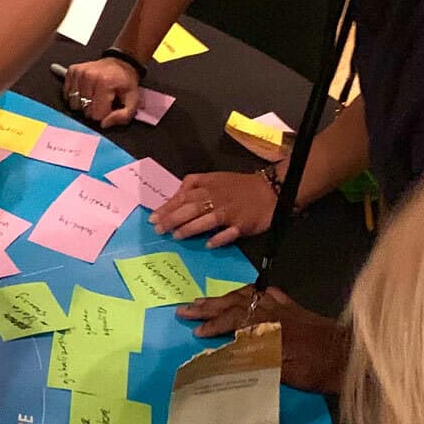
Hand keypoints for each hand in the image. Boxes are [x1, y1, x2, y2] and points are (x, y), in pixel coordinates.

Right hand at [62, 56, 139, 128]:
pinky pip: (67, 95)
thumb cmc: (125, 82)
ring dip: (83, 104)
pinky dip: (75, 96)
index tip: (110, 105)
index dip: (104, 114)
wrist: (120, 62)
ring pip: (74, 104)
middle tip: (102, 100)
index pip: (96, 115)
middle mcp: (89, 76)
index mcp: (105, 83)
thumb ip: (123, 116)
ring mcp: (78, 73)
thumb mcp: (133, 100)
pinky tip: (85, 91)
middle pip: (84, 110)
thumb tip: (104, 124)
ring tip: (93, 96)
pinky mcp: (71, 71)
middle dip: (94, 109)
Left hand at [151, 170, 276, 247]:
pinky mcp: (242, 224)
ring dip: (190, 229)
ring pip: (206, 220)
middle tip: (159, 230)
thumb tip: (174, 198)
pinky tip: (208, 244)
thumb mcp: (215, 178)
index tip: (153, 218)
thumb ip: (194, 186)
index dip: (167, 207)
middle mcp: (217, 198)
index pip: (183, 196)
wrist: (271, 190)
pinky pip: (229, 233)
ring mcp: (230, 212)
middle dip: (172, 219)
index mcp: (209, 185)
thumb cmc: (238, 186)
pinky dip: (218, 239)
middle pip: (191, 208)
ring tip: (177, 236)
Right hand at [173, 285, 349, 393]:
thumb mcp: (287, 374)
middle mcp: (273, 313)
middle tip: (185, 308)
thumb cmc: (319, 370)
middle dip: (208, 307)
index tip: (195, 332)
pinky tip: (247, 294)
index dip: (213, 326)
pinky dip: (253, 293)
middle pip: (235, 304)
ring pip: (248, 296)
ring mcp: (284, 308)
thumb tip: (226, 356)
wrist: (351, 357)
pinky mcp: (295, 308)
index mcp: (268, 328)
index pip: (233, 323)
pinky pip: (269, 294)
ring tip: (205, 300)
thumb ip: (256, 362)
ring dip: (224, 298)